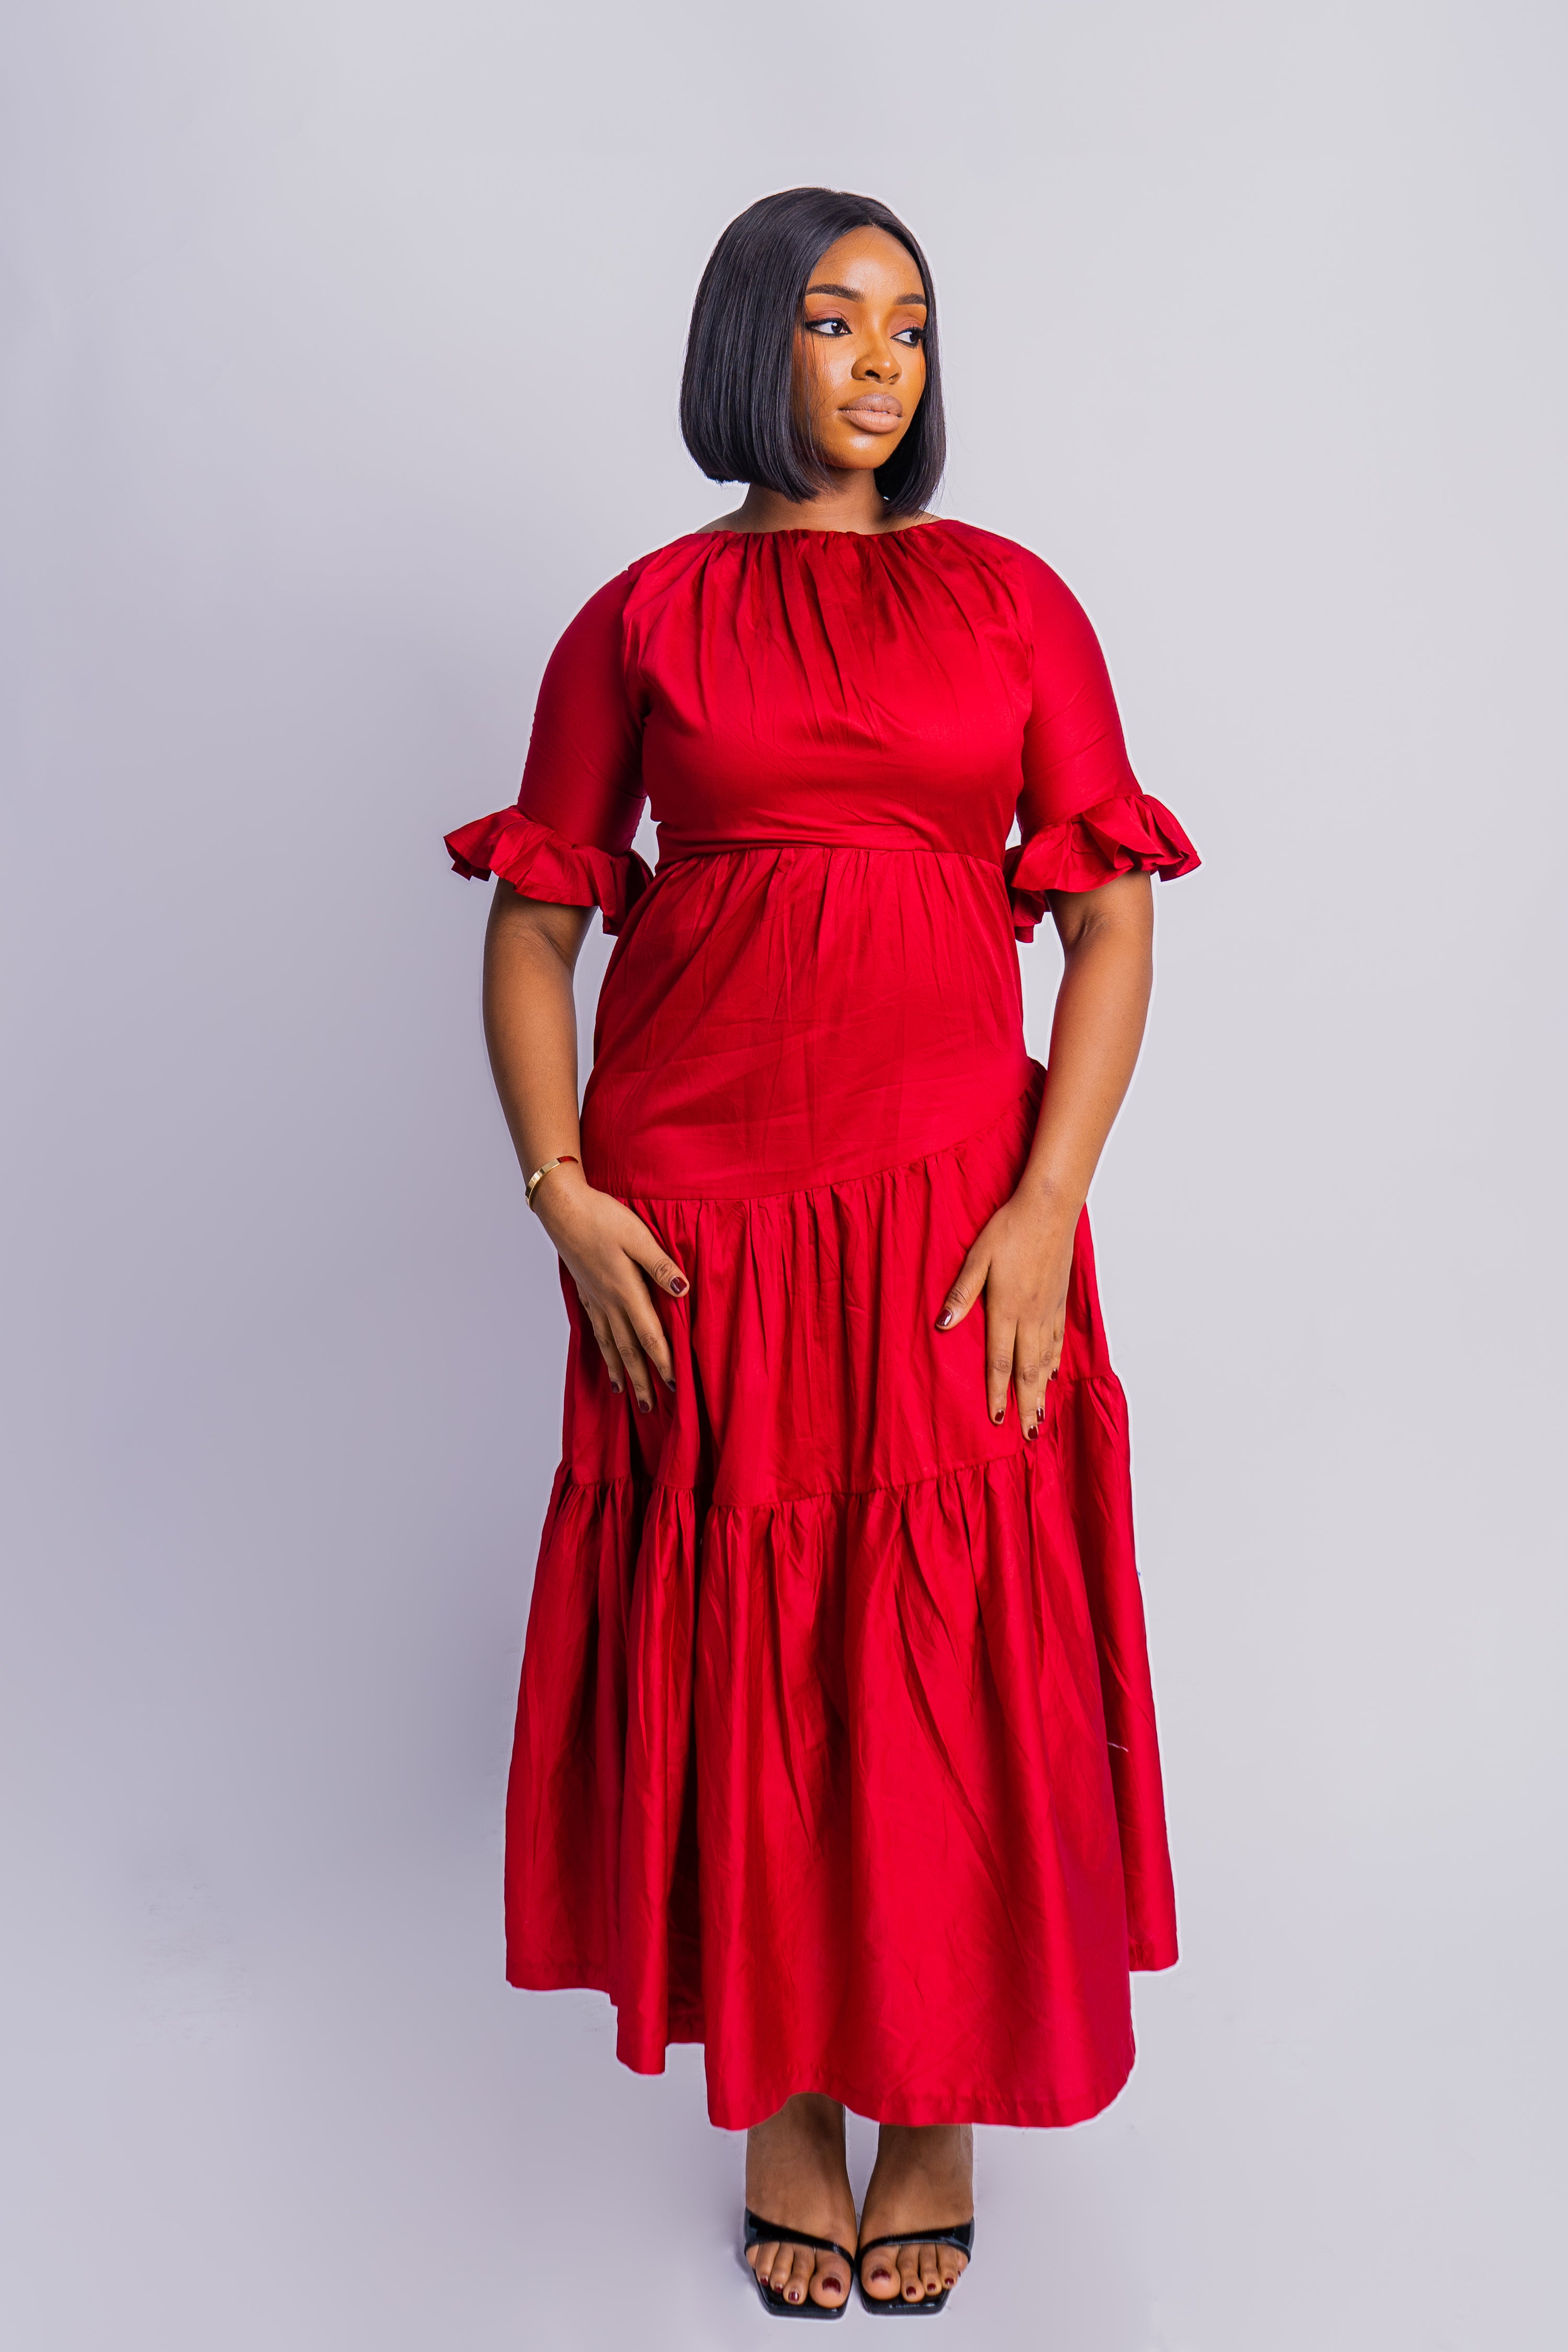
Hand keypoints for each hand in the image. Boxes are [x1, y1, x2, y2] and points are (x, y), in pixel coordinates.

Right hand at [532, 1164, 688, 1414]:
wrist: (562, 1209)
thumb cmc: (602, 1217)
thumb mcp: (637, 1235)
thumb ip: (659, 1264)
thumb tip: (682, 1289)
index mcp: (626, 1290)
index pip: (649, 1335)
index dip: (663, 1361)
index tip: (675, 1385)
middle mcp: (609, 1302)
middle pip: (628, 1350)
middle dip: (640, 1380)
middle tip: (650, 1408)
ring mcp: (595, 1300)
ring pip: (610, 1344)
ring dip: (620, 1370)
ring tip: (625, 1393)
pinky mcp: (586, 1293)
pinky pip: (597, 1331)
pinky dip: (603, 1350)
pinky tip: (606, 1357)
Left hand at [936, 1188, 1076, 1433]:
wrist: (1050, 1209)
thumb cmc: (1009, 1229)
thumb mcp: (977, 1257)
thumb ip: (961, 1293)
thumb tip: (943, 1324)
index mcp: (1006, 1309)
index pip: (999, 1361)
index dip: (996, 1393)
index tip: (996, 1420)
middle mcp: (1030, 1316)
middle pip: (1027, 1370)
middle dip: (1026, 1404)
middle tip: (1028, 1435)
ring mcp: (1048, 1310)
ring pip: (1046, 1361)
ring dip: (1043, 1391)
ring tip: (1041, 1417)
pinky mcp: (1059, 1301)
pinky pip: (1057, 1341)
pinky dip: (1055, 1363)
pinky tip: (1053, 1374)